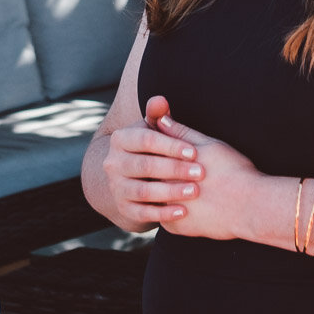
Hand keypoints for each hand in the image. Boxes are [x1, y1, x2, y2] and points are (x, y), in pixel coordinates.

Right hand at [100, 95, 201, 226]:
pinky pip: (143, 214)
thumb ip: (158, 115)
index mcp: (120, 140)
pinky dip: (163, 214)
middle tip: (200, 173)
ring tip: (194, 191)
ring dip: (170, 192)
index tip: (194, 151)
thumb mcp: (152, 130)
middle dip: (174, 169)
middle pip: (145, 166)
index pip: (146, 141)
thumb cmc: (150, 148)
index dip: (171, 146)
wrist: (130, 177)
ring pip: (143, 191)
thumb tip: (160, 100)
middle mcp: (112, 163)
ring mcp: (116, 187)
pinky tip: (183, 211)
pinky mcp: (124, 208)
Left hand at [152, 108, 261, 240]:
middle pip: (151, 176)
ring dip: (161, 193)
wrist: (251, 207)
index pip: (151, 153)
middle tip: (172, 173)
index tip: (164, 152)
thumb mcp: (209, 145)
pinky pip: (166, 219)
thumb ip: (181, 132)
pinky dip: (172, 213)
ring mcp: (167, 208)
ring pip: (156, 198)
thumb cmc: (234, 171)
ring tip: (181, 190)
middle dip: (155, 172)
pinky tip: (186, 207)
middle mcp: (164, 185)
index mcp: (170, 163)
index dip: (156, 150)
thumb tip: (160, 118)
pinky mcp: (175, 227)